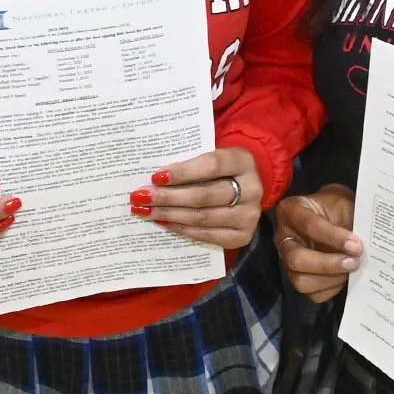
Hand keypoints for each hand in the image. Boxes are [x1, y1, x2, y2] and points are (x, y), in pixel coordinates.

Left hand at [137, 149, 263, 249]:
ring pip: (203, 217)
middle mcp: (252, 189)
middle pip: (205, 195)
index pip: (211, 165)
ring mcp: (249, 216)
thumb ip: (189, 164)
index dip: (183, 172)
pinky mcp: (243, 236)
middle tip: (142, 197)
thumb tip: (153, 179)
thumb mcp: (211, 157)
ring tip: (146, 211)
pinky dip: (182, 229)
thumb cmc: (219, 170)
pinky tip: (164, 223)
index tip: (156, 177)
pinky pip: (207, 236)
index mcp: (243, 161)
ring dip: (170, 215)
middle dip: (169, 197)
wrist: (244, 188)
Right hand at [275, 187, 363, 301]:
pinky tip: (345, 277)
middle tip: (354, 261)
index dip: (333, 237)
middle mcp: (284, 238)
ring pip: (301, 281)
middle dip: (328, 264)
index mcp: (291, 211)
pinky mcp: (299, 278)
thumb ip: (350, 218)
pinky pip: (312, 293)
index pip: (308, 225)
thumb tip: (367, 241)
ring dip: (331, 279)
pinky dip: (332, 288)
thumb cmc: (337, 208)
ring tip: (352, 270)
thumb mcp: (343, 203)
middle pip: (296, 259)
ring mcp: (288, 261)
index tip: (356, 245)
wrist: (336, 217)